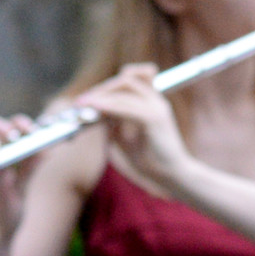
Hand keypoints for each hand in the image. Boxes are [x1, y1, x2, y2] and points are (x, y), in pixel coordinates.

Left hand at [77, 66, 190, 190]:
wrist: (172, 176)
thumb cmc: (151, 161)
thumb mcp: (127, 138)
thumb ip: (115, 124)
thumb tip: (96, 114)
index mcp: (153, 104)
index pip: (131, 79)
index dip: (108, 85)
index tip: (89, 97)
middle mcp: (156, 101)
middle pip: (126, 80)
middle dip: (102, 88)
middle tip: (82, 101)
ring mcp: (156, 108)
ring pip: (125, 90)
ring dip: (100, 95)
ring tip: (82, 104)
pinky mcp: (153, 119)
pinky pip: (126, 107)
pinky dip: (107, 106)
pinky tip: (95, 108)